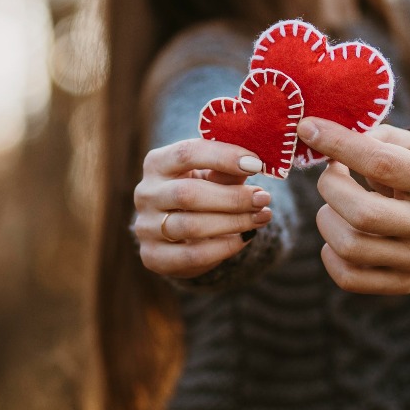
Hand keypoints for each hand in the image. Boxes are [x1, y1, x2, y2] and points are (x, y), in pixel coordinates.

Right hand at [133, 138, 272, 278]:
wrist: (178, 233)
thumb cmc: (200, 192)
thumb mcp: (212, 176)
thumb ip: (228, 171)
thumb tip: (254, 166)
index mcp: (157, 163)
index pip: (186, 153)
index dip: (223, 157)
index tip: (256, 164)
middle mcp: (145, 193)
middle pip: (188, 194)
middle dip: (232, 197)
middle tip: (264, 198)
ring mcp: (145, 226)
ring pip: (191, 226)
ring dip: (233, 222)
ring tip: (262, 217)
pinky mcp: (153, 256)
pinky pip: (193, 255)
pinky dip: (224, 247)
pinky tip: (245, 238)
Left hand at [297, 118, 409, 294]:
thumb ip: (371, 137)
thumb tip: (320, 137)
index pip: (381, 163)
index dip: (338, 144)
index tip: (308, 128)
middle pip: (362, 214)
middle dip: (330, 187)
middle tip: (330, 175)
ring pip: (350, 247)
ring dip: (327, 220)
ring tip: (334, 206)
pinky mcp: (405, 283)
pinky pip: (349, 278)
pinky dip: (330, 255)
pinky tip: (338, 233)